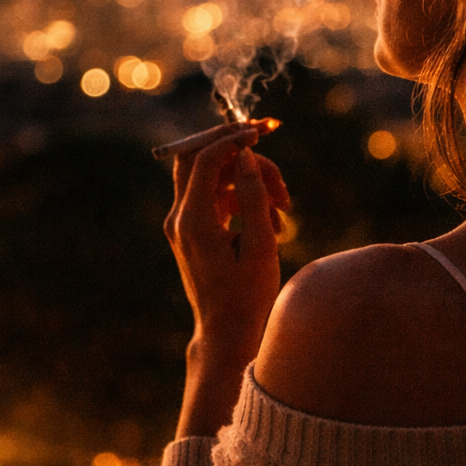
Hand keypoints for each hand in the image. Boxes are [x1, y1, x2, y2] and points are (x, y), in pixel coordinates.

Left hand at [164, 124, 290, 435]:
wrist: (227, 334)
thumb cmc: (248, 297)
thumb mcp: (260, 245)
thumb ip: (252, 195)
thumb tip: (245, 155)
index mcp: (192, 220)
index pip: (204, 158)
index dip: (234, 138)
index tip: (265, 131)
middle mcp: (179, 218)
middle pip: (199, 159)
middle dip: (239, 153)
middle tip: (275, 164)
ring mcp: (183, 224)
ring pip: (214, 179)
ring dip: (249, 182)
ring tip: (285, 209)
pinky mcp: (193, 231)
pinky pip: (217, 198)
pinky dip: (244, 200)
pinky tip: (275, 224)